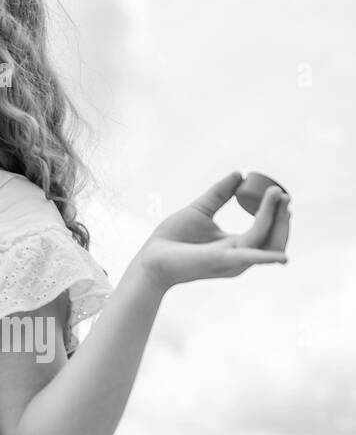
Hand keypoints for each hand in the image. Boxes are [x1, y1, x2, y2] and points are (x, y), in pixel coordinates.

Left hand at [136, 171, 290, 292]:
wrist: (151, 257)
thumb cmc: (173, 238)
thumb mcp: (201, 209)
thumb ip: (220, 193)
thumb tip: (239, 174)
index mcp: (236, 245)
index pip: (265, 231)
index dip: (275, 213)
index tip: (279, 192)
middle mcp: (239, 256)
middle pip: (272, 238)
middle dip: (281, 218)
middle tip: (284, 195)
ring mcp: (232, 261)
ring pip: (264, 242)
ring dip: (274, 220)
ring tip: (277, 197)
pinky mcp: (220, 261)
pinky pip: (247, 258)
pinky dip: (265, 257)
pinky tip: (281, 256)